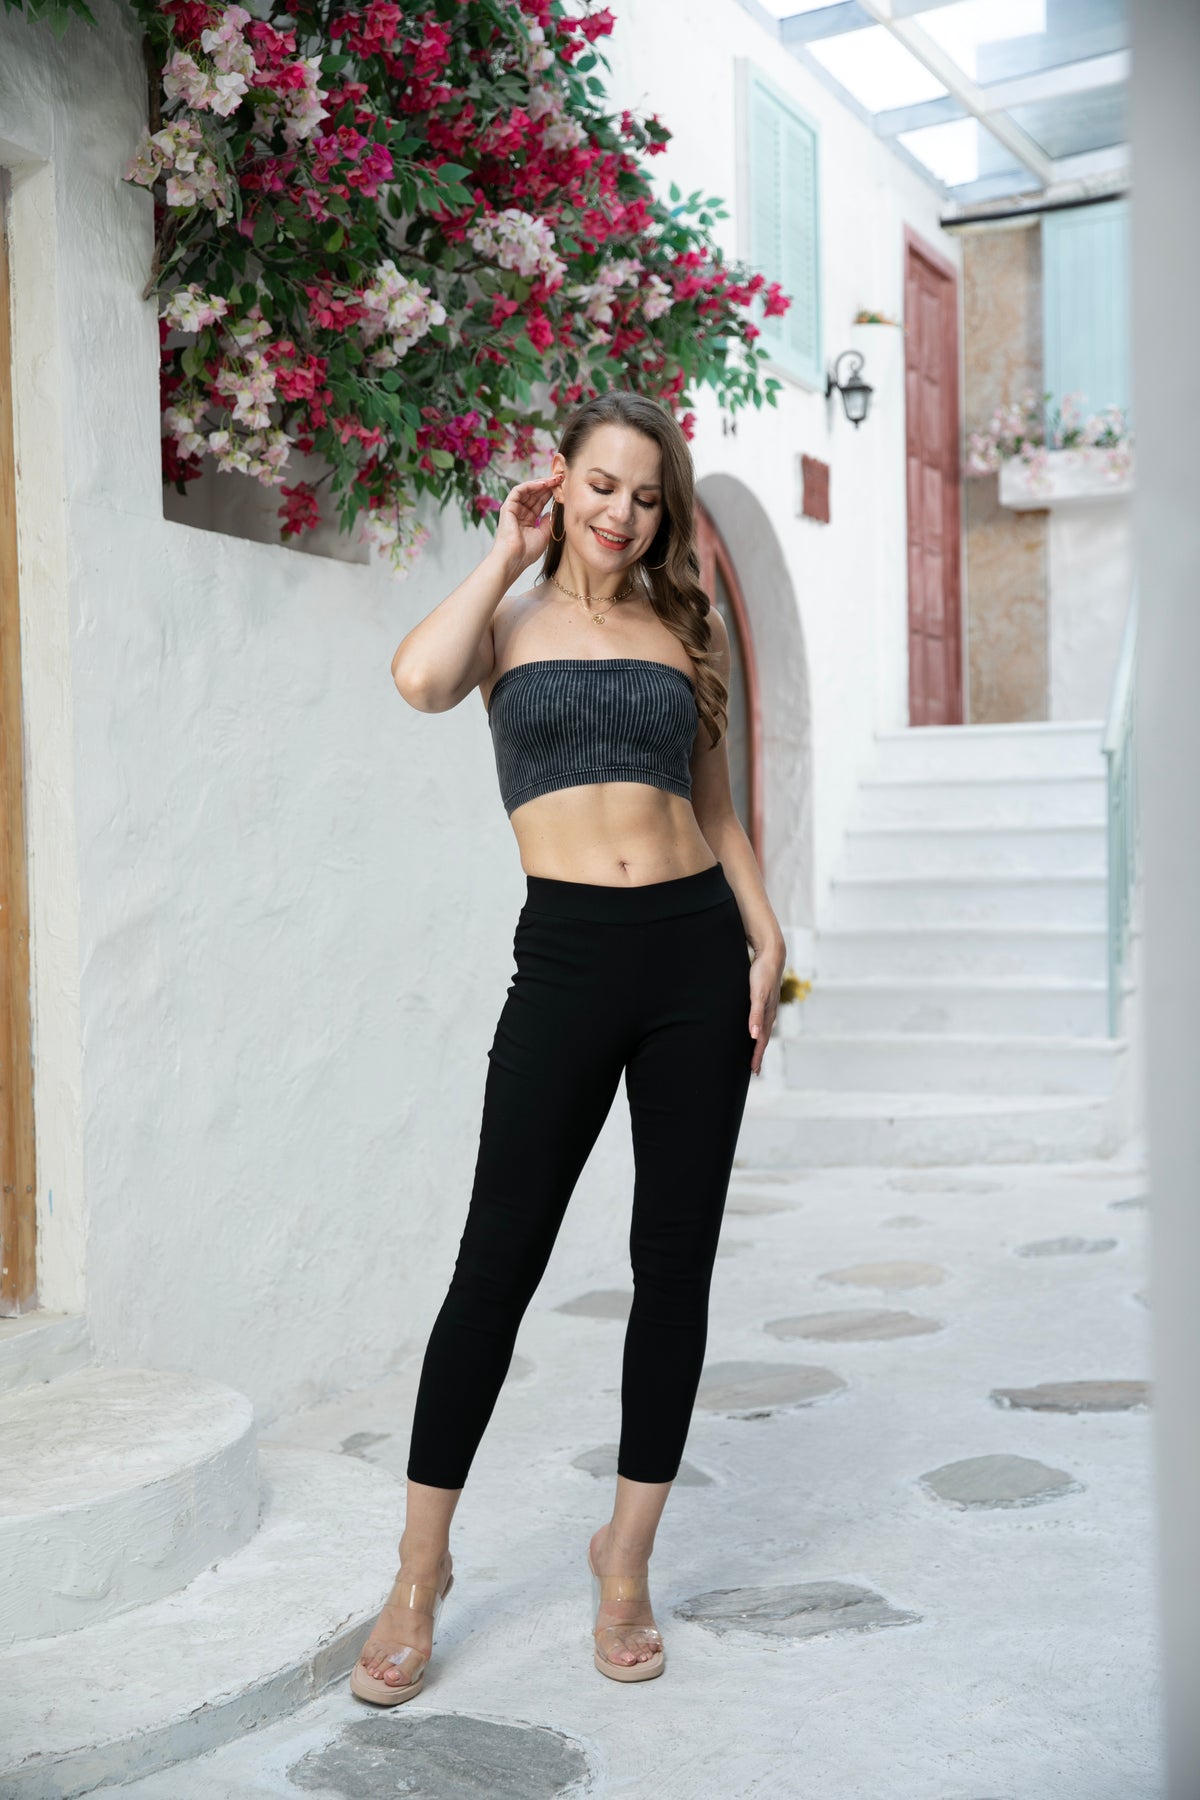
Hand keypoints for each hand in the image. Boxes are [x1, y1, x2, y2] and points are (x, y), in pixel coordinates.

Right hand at [492, 472, 564, 573]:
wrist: (514, 559)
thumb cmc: (527, 552)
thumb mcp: (544, 534)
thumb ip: (548, 521)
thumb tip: (552, 511)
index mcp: (527, 520)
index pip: (540, 502)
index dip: (551, 494)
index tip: (563, 487)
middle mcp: (520, 512)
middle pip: (535, 494)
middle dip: (548, 485)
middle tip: (562, 478)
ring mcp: (513, 509)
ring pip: (528, 490)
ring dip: (541, 483)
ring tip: (555, 479)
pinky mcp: (507, 507)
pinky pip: (519, 490)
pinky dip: (530, 485)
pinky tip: (543, 484)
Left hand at [747, 940, 785, 1076]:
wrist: (772, 954)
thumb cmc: (762, 973)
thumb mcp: (757, 994)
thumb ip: (755, 1014)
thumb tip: (754, 1035)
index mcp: (768, 1014)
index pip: (762, 1040)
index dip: (757, 1056)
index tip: (753, 1070)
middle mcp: (769, 1012)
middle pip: (764, 1038)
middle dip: (758, 1054)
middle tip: (754, 1070)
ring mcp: (768, 1006)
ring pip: (763, 1030)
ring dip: (758, 1044)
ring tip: (754, 1054)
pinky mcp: (764, 999)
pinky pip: (761, 1020)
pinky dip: (758, 1030)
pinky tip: (754, 1031)